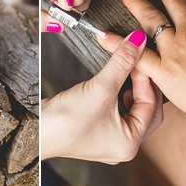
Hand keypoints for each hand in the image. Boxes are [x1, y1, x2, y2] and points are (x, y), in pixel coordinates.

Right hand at [41, 30, 162, 163]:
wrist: (35, 132)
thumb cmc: (66, 120)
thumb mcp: (100, 88)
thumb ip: (122, 62)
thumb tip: (137, 41)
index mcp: (130, 143)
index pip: (151, 106)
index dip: (146, 79)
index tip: (140, 56)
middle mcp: (123, 145)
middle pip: (145, 110)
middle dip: (142, 85)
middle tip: (137, 63)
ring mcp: (108, 138)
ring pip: (131, 109)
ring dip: (130, 88)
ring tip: (126, 69)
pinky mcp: (95, 130)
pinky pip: (116, 110)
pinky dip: (117, 94)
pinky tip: (112, 81)